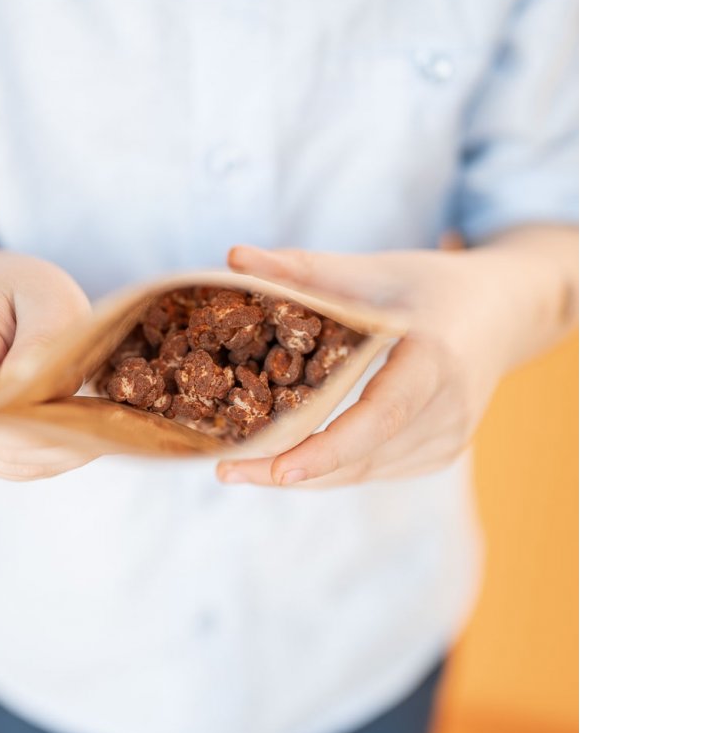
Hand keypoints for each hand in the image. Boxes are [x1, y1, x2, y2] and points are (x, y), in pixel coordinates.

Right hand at [0, 252, 97, 480]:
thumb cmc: (21, 291)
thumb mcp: (44, 295)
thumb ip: (44, 339)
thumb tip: (41, 391)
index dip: (25, 423)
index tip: (81, 418)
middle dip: (53, 442)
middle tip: (108, 431)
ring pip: (6, 461)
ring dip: (56, 455)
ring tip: (101, 436)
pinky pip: (10, 465)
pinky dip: (48, 459)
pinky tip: (81, 443)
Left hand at [216, 242, 540, 488]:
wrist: (505, 312)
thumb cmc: (435, 285)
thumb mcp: (378, 269)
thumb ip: (305, 269)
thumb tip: (234, 257)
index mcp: (438, 359)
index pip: (382, 414)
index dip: (330, 447)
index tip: (277, 469)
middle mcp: (451, 410)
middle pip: (363, 456)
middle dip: (291, 470)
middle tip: (226, 470)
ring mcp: (450, 439)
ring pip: (364, 472)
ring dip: (304, 475)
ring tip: (239, 469)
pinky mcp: (442, 454)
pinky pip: (376, 470)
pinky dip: (331, 468)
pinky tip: (288, 458)